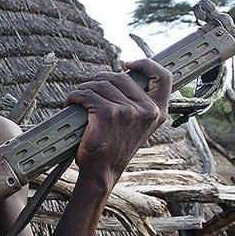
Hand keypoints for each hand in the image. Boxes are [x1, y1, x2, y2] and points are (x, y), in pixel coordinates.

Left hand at [64, 59, 171, 185]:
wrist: (102, 172)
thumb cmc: (116, 148)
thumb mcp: (137, 126)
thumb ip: (137, 103)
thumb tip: (123, 77)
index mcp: (158, 112)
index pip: (163, 77)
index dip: (146, 64)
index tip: (129, 63)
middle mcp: (146, 110)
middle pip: (120, 77)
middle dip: (101, 80)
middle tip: (91, 91)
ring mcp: (127, 111)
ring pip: (100, 84)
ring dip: (85, 89)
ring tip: (80, 100)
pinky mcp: (106, 114)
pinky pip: (85, 94)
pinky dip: (74, 97)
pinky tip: (72, 103)